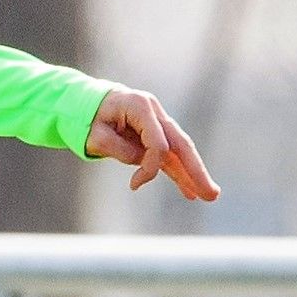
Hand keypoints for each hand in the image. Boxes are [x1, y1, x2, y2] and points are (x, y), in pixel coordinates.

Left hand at [86, 88, 218, 200]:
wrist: (84, 101)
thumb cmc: (88, 117)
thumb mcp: (95, 135)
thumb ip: (120, 149)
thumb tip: (143, 163)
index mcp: (141, 107)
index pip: (158, 144)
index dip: (150, 168)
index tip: (134, 185)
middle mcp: (154, 113)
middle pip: (181, 144)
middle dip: (196, 170)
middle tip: (212, 194)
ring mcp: (157, 123)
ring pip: (180, 151)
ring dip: (194, 174)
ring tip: (210, 195)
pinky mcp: (154, 135)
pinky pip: (170, 156)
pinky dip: (180, 173)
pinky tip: (190, 191)